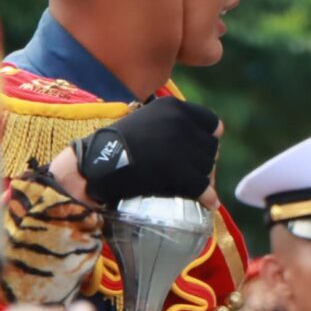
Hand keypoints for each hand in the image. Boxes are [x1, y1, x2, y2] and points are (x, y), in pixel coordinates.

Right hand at [65, 97, 221, 205]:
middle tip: (191, 173)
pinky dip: (207, 197)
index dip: (208, 139)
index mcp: (174, 107)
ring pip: (208, 168)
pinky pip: (202, 187)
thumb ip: (174, 124)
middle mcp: (180, 122)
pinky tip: (208, 203)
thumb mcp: (147, 121)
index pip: (212, 124)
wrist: (91, 165)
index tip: (200, 150)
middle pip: (211, 148)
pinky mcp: (178, 171)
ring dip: (202, 178)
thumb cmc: (116, 144)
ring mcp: (180, 146)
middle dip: (203, 162)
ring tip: (189, 186)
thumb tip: (219, 133)